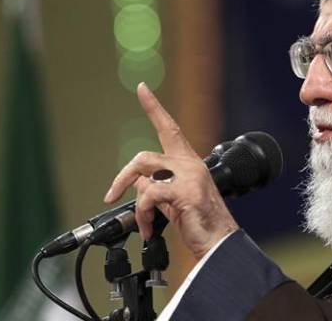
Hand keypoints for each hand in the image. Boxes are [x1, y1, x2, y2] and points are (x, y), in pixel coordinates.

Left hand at [103, 82, 238, 259]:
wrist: (220, 243)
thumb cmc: (200, 224)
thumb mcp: (175, 200)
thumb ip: (159, 186)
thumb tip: (136, 186)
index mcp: (188, 162)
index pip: (169, 127)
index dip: (154, 107)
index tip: (141, 88)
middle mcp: (189, 164)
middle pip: (143, 157)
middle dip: (123, 178)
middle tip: (111, 196)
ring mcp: (189, 176)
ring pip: (144, 175)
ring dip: (136, 203)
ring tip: (143, 221)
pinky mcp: (186, 191)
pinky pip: (149, 195)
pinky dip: (144, 215)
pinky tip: (149, 228)